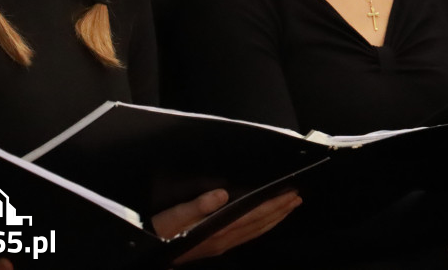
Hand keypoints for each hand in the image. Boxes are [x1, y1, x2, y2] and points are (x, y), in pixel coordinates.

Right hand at [151, 188, 300, 264]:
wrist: (149, 254)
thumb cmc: (159, 231)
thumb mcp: (172, 216)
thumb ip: (197, 205)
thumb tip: (220, 194)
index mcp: (218, 230)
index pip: (254, 214)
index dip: (274, 204)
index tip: (290, 193)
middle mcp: (224, 239)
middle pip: (260, 224)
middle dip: (280, 210)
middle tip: (297, 196)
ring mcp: (222, 245)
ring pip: (256, 231)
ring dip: (275, 218)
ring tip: (289, 206)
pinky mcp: (217, 246)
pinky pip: (247, 236)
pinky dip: (262, 227)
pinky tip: (266, 222)